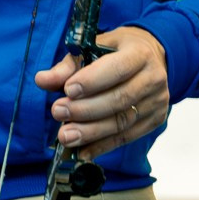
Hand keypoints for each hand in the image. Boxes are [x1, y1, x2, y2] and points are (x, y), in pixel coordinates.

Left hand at [34, 24, 169, 155]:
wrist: (150, 59)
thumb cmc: (117, 52)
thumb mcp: (94, 48)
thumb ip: (68, 66)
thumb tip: (42, 80)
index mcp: (139, 54)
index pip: (117, 69)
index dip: (92, 81)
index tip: (68, 90)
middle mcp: (153, 78)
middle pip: (119, 99)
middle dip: (85, 110)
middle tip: (58, 112)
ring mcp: (156, 102)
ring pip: (122, 122)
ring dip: (90, 132)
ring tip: (65, 136)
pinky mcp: (154, 121)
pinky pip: (126, 137)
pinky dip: (102, 146)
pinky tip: (82, 151)